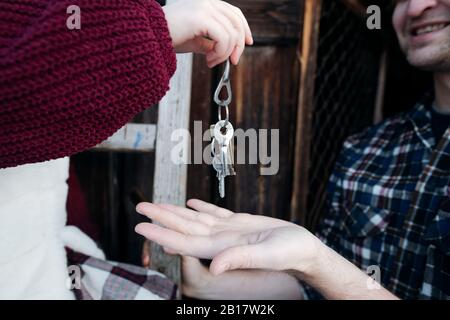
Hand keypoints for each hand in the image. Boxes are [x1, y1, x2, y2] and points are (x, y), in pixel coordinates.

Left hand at [134, 199, 323, 276]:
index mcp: (223, 248)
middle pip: (184, 227)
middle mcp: (220, 240)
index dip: (161, 232)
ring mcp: (229, 232)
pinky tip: (191, 202)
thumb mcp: (267, 255)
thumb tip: (213, 267)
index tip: (141, 225)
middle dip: (161, 217)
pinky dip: (201, 208)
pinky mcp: (240, 224)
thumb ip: (240, 259)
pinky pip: (215, 214)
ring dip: (176, 211)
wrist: (304, 249)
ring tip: (158, 204)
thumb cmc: (290, 253)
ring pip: (196, 219)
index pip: (184, 240)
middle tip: (139, 206)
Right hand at [162, 0, 252, 66]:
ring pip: (231, 33)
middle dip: (238, 45)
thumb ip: (212, 43)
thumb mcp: (196, 41)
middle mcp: (208, 2)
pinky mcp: (201, 18)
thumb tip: (227, 52)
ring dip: (225, 53)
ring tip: (211, 62)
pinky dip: (220, 53)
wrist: (150, 36)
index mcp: (207, 4)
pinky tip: (209, 60)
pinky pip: (223, 38)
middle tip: (233, 62)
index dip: (245, 28)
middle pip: (236, 22)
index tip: (247, 44)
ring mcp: (205, 8)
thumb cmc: (169, 38)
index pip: (234, 13)